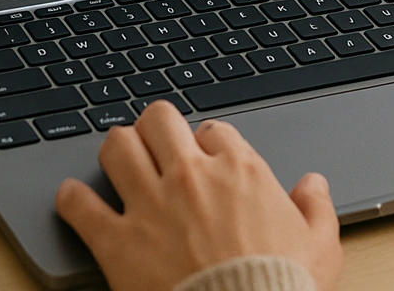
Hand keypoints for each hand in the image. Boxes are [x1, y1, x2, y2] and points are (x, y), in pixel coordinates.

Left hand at [56, 101, 342, 290]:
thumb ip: (317, 209)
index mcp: (240, 172)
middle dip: (155, 128)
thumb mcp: (321, 249)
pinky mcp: (118, 242)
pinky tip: (72, 198)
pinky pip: (80, 205)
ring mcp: (150, 205)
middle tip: (154, 141)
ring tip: (117, 157)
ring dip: (116, 149)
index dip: (207, 141)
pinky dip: (72, 199)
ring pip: (117, 147)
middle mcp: (190, 177)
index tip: (205, 156)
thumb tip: (314, 186)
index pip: (214, 130)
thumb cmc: (282, 289)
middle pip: (159, 121)